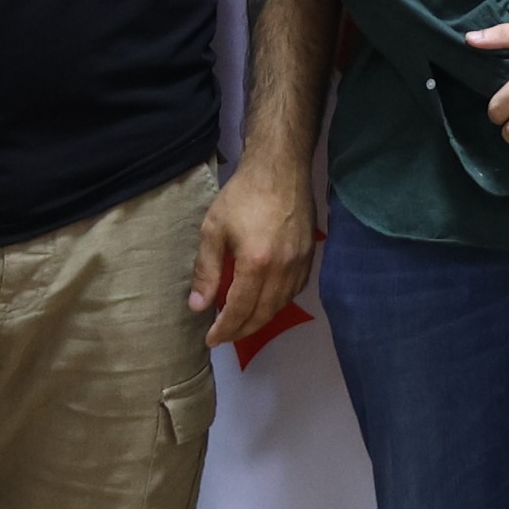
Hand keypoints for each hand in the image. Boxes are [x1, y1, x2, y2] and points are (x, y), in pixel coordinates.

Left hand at [189, 161, 315, 349]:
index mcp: (256, 263)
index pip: (240, 310)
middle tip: (224, 336)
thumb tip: (198, 306)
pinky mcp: (310, 255)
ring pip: (281, 304)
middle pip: (263, 314)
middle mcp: (283, 269)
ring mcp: (301, 263)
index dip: (225, 329)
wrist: (281, 167)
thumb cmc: (242, 195)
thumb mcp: (213, 230)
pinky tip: (266, 300)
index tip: (211, 340)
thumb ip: (206, 271)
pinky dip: (279, 302)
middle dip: (242, 330)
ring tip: (242, 322)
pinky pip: (296, 290)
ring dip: (261, 319)